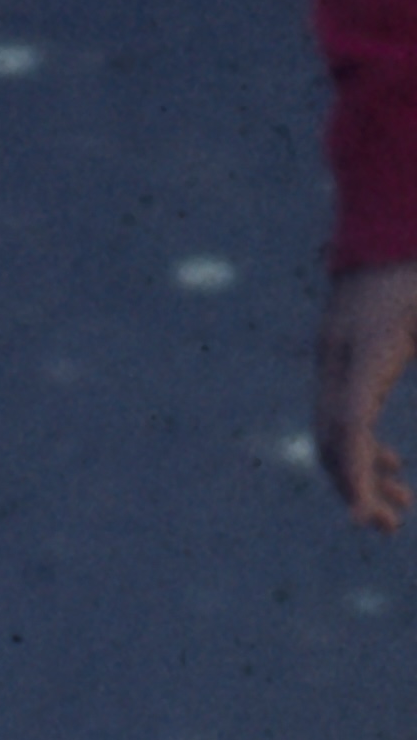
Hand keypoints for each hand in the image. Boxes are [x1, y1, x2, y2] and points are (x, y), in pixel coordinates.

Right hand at [315, 261, 416, 521]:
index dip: (356, 477)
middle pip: (332, 439)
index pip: (347, 427)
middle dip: (357, 487)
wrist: (391, 214)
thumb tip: (407, 435)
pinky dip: (363, 447)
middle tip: (389, 524)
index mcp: (366, 346)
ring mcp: (335, 356)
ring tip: (397, 507)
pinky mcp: (344, 356)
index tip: (368, 517)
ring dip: (362, 472)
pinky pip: (343, 414)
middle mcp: (340, 356)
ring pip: (334, 432)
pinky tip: (393, 464)